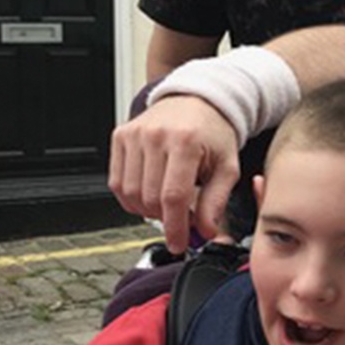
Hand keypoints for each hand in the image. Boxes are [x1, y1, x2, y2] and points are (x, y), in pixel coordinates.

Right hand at [109, 95, 240, 252]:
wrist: (198, 101)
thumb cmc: (214, 133)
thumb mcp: (227, 167)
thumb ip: (216, 202)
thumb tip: (206, 232)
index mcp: (185, 142)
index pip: (174, 197)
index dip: (175, 227)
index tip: (179, 244)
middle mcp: (154, 136)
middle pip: (150, 199)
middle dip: (166, 218)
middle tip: (184, 217)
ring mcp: (133, 135)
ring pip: (130, 194)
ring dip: (148, 210)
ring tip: (169, 204)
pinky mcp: (120, 137)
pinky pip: (117, 182)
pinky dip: (132, 198)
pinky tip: (151, 194)